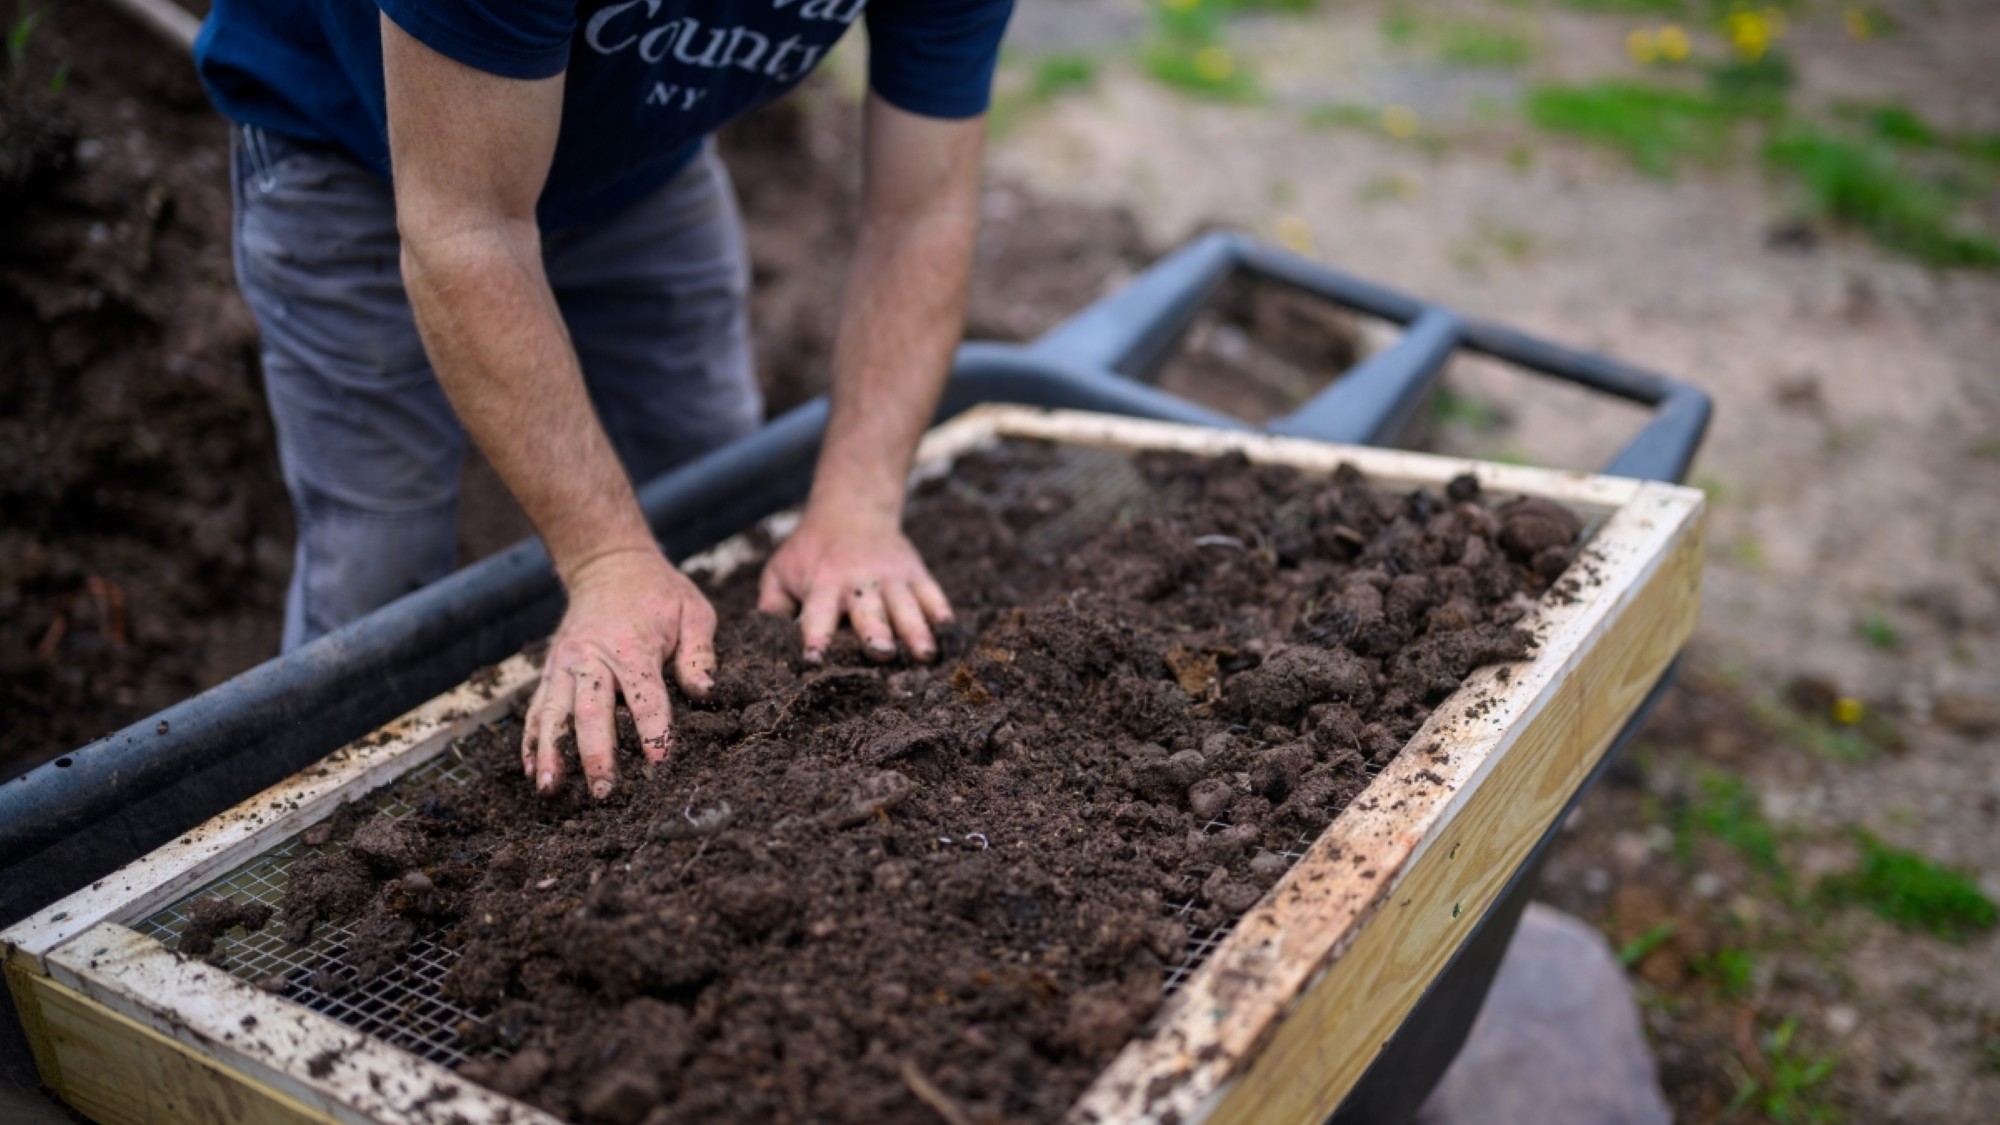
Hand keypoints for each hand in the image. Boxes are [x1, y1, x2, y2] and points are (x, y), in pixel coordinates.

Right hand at [521, 547, 715, 798]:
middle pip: (591, 711)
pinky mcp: (551, 669)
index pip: (646, 697)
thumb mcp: (693, 611)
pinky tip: (532, 770)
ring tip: (550, 790)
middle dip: (595, 754)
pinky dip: (531, 739)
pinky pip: (537, 707)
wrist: (608, 562)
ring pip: (554, 713)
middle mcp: (592, 657)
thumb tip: (706, 692)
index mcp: (633, 647)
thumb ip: (700, 652)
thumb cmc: (658, 591)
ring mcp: (566, 664)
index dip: (654, 732)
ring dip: (551, 752)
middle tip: (603, 792)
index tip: (660, 765)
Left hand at [757, 509, 952, 662]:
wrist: (852, 507)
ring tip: (925, 655)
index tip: (814, 658)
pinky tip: (948, 634)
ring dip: (915, 629)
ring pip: (906, 605)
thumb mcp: (780, 570)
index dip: (816, 634)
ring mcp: (892, 575)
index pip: (818, 612)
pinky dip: (940, 612)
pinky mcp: (915, 571)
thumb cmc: (810, 550)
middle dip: (875, 631)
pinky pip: (932, 593)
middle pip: (869, 609)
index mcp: (823, 583)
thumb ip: (771, 606)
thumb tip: (761, 646)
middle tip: (880, 653)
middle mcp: (859, 579)